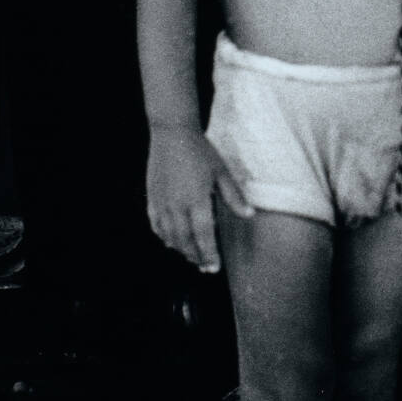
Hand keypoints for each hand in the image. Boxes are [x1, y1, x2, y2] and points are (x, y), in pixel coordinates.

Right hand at [147, 125, 252, 273]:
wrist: (172, 132)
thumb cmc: (200, 150)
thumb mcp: (221, 172)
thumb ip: (233, 196)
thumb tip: (249, 214)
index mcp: (197, 199)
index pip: (204, 235)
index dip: (209, 254)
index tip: (214, 268)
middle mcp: (177, 205)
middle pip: (186, 241)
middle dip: (196, 257)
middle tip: (205, 268)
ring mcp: (162, 202)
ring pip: (170, 236)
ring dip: (181, 250)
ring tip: (191, 257)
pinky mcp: (152, 197)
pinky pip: (156, 224)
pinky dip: (164, 237)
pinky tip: (171, 242)